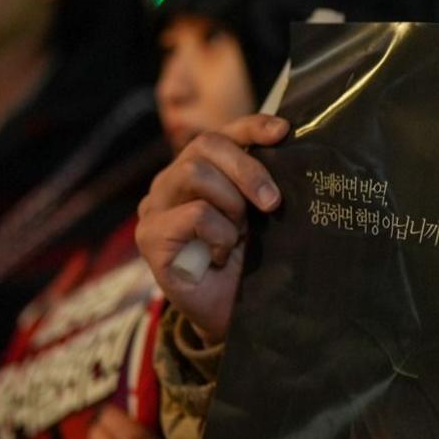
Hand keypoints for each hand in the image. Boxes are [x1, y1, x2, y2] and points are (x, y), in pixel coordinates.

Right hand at [134, 113, 289, 343]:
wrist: (228, 312)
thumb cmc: (244, 260)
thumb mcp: (257, 214)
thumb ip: (259, 183)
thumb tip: (288, 146)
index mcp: (199, 168)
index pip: (223, 132)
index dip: (253, 126)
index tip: (284, 132)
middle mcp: (171, 180)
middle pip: (206, 144)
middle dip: (247, 170)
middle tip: (272, 203)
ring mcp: (155, 206)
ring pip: (195, 173)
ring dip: (230, 204)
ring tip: (239, 234)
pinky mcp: (150, 235)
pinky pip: (194, 214)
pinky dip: (219, 234)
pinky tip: (220, 255)